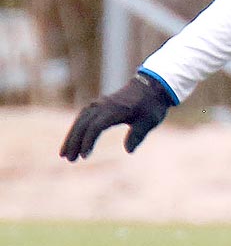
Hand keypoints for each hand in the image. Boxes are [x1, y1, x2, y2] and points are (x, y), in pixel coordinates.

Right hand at [60, 72, 174, 159]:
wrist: (151, 86)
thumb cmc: (151, 105)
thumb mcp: (149, 121)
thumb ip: (137, 135)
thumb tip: (129, 150)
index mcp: (115, 110)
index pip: (96, 127)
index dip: (88, 141)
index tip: (85, 156)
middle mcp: (103, 106)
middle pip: (83, 124)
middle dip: (74, 142)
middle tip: (69, 159)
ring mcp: (99, 104)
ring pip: (80, 121)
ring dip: (71, 137)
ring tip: (65, 155)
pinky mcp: (98, 105)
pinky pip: (82, 117)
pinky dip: (76, 129)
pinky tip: (72, 142)